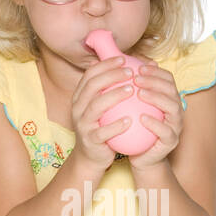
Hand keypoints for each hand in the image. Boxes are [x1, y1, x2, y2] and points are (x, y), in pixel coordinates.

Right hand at [72, 56, 138, 170]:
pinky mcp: (90, 140)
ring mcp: (83, 124)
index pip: (90, 74)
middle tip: (131, 72)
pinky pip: (103, 132)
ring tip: (132, 90)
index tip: (123, 59)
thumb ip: (114, 88)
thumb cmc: (103, 126)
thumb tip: (137, 66)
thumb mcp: (104, 106)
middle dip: (111, 75)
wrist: (91, 157)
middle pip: (92, 86)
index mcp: (80, 97)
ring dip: (115, 96)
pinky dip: (116, 125)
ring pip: (96, 106)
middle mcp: (78, 108)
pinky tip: (130, 119)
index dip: (105, 64)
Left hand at [125, 59, 182, 169]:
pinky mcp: (171, 141)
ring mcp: (176, 126)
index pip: (167, 79)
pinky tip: (141, 118)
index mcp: (169, 98)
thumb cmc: (135, 128)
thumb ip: (130, 89)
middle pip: (171, 90)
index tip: (138, 68)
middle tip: (136, 78)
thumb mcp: (132, 107)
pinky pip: (166, 131)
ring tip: (139, 93)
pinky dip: (155, 124)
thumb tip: (116, 66)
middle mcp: (176, 110)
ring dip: (157, 98)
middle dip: (155, 81)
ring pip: (173, 108)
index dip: (155, 71)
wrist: (142, 156)